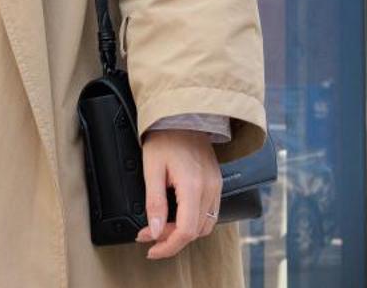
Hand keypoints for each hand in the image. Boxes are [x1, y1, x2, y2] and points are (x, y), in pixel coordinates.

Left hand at [135, 129, 221, 259]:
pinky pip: (210, 213)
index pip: (186, 231)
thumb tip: (155, 232)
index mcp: (193, 186)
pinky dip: (194, 221)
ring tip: (163, 226)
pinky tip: (177, 216)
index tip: (151, 249)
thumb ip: (155, 204)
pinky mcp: (217, 183)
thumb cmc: (165, 139)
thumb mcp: (151, 170)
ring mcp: (216, 185)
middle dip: (171, 239)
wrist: (182, 117)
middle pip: (196, 232)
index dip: (168, 246)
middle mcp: (210, 188)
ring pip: (205, 225)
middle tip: (149, 234)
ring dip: (184, 232)